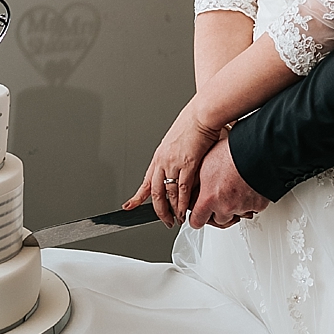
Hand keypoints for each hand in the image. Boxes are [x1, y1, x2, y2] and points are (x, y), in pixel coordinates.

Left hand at [123, 102, 224, 224]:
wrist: (203, 113)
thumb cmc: (196, 121)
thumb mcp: (180, 139)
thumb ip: (180, 153)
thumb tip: (187, 158)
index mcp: (160, 156)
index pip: (146, 182)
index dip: (137, 197)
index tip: (130, 206)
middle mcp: (163, 161)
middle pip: (155, 193)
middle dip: (159, 211)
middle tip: (165, 221)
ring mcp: (174, 163)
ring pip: (169, 194)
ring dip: (173, 210)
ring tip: (177, 220)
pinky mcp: (188, 163)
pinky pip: (182, 189)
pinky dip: (183, 202)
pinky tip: (184, 211)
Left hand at [187, 133, 269, 228]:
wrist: (258, 150)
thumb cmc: (233, 152)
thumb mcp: (205, 163)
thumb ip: (199, 182)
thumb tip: (195, 186)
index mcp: (209, 199)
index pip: (197, 221)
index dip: (198, 217)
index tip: (200, 214)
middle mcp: (226, 207)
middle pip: (219, 219)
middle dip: (219, 210)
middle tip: (222, 196)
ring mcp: (244, 207)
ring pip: (237, 214)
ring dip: (236, 205)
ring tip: (237, 188)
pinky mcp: (259, 204)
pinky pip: (253, 207)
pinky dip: (251, 200)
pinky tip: (249, 187)